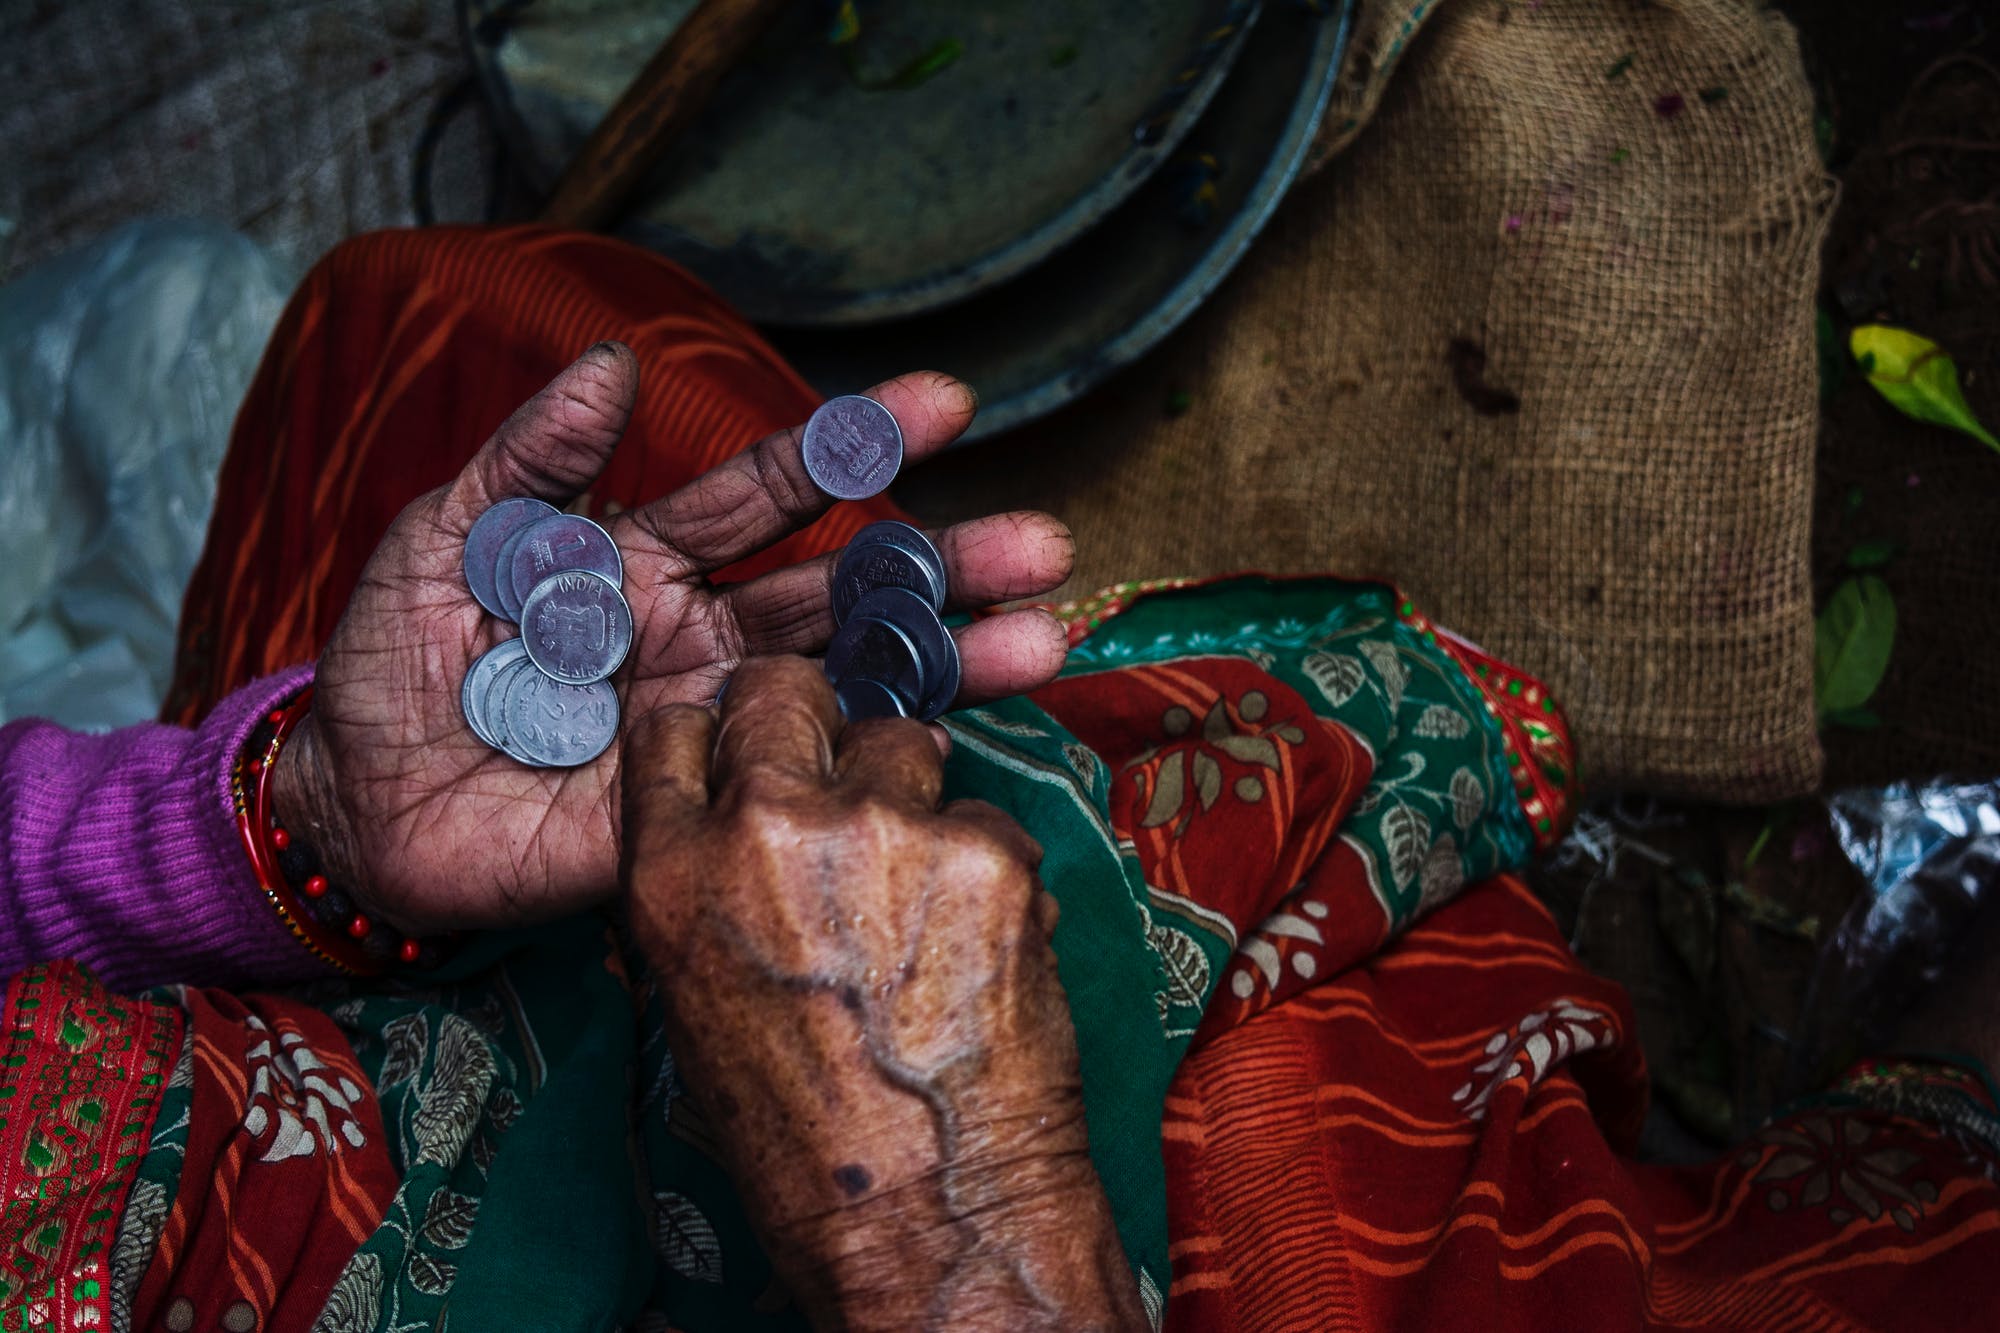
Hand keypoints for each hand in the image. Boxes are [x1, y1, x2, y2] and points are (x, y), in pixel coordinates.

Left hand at [272, 344, 1074, 931]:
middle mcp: (706, 638)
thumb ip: (527, 462)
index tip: (947, 405)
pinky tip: (947, 741)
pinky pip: (793, 787)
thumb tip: (612, 366)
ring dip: (946, 661)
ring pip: (846, 687)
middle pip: (843, 591)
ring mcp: (716, 729)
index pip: (771, 492)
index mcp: (650, 561)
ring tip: (1044, 638)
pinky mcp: (701, 815)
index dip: (854, 446)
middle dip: (944, 563)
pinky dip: (870, 765)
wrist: (353, 807)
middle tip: (1042, 543)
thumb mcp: (443, 540)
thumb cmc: (394, 665)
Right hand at [622, 656, 1143, 1332]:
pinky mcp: (986, 852)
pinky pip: (991, 817)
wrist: (926, 1215)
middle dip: (816, 718)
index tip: (751, 748)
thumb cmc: (807, 1141)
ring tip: (926, 884)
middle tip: (848, 766)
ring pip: (903, 740)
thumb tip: (744, 829)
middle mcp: (766, 831)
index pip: (674, 732)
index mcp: (673, 878)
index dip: (721, 735)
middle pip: (783, 692)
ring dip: (915, 790)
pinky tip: (986, 943)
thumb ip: (710, 895)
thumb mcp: (700, 1008)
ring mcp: (883, 830)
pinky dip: (992, 868)